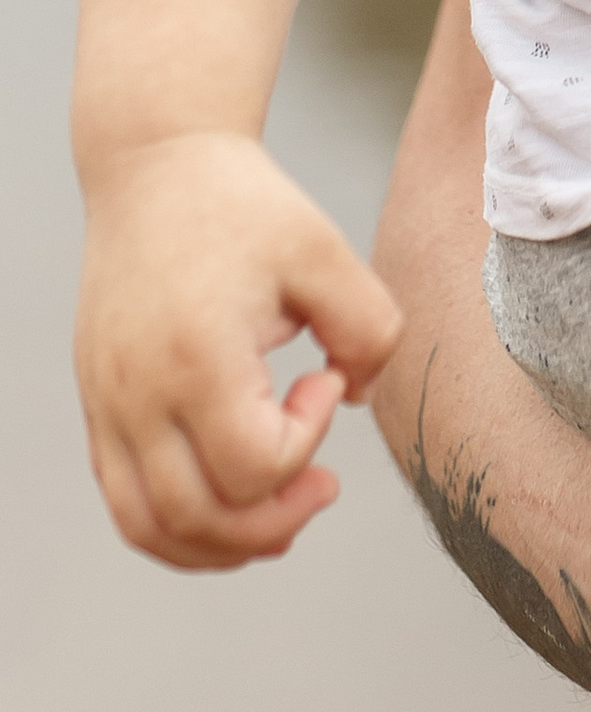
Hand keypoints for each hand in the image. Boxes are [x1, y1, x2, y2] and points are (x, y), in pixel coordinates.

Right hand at [76, 129, 404, 567]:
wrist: (155, 169)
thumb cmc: (240, 206)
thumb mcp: (326, 251)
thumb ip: (370, 329)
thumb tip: (358, 396)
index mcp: (196, 357)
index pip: (254, 464)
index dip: (309, 439)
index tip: (323, 380)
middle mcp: (137, 395)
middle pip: (200, 516)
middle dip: (277, 518)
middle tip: (324, 482)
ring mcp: (108, 407)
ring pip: (153, 528)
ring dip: (226, 542)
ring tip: (282, 515)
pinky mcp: (98, 409)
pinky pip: (125, 503)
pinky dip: (178, 528)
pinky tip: (230, 507)